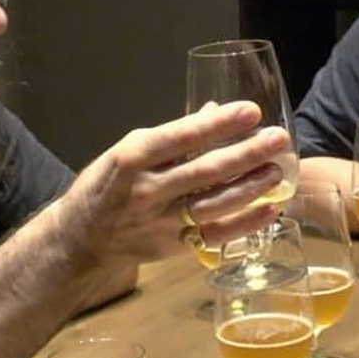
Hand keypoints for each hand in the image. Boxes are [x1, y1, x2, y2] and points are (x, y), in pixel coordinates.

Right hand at [58, 101, 286, 264]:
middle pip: (205, 171)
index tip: (251, 111)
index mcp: (133, 157)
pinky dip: (245, 223)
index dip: (219, 124)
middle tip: (278, 138)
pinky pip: (215, 235)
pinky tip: (270, 208)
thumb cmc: (108, 186)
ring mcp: (160, 222)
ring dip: (251, 187)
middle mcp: (147, 190)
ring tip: (277, 170)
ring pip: (214, 204)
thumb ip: (173, 135)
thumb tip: (215, 110)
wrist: (80, 239)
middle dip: (246, 153)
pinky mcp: (172, 247)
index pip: (182, 136)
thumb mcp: (129, 150)